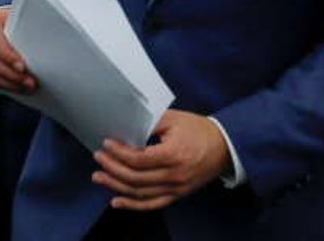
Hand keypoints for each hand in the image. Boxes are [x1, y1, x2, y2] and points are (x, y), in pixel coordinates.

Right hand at [0, 6, 36, 93]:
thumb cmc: (11, 20)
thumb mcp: (17, 17)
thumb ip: (25, 25)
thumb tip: (45, 36)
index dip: (8, 56)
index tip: (23, 67)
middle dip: (11, 74)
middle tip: (29, 82)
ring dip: (7, 83)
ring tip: (24, 86)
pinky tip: (13, 86)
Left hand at [91, 109, 230, 210]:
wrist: (224, 146)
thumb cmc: (198, 130)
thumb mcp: (174, 119)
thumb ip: (150, 122)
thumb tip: (126, 126)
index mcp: (173, 154)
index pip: (138, 159)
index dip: (119, 153)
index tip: (106, 144)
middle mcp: (173, 175)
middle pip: (135, 177)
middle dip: (112, 168)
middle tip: (98, 158)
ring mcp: (176, 188)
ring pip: (140, 193)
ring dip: (116, 186)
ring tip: (99, 177)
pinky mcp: (177, 195)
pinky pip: (152, 204)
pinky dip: (132, 205)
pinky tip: (116, 201)